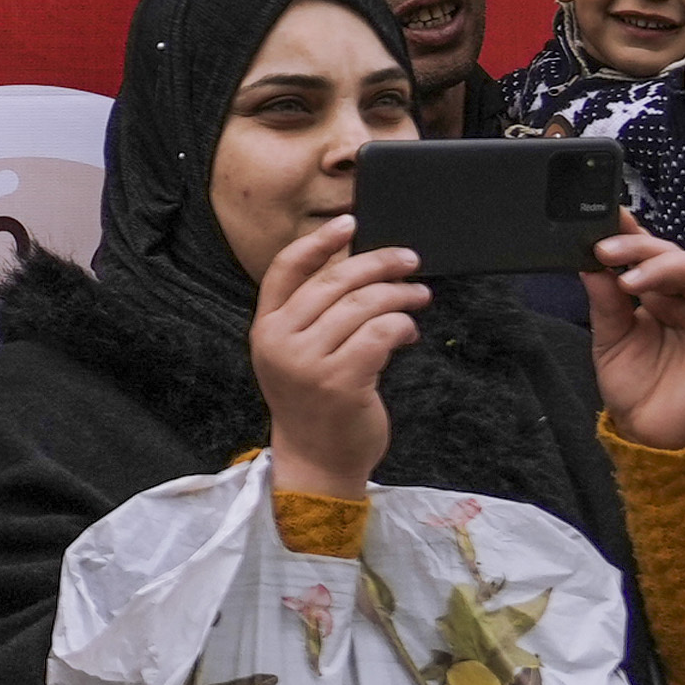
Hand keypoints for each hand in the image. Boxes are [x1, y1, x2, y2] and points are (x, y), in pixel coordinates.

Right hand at [247, 223, 428, 501]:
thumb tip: (358, 268)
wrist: (316, 462)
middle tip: (409, 261)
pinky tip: (409, 331)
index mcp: (266, 330)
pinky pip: (380, 333)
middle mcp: (280, 342)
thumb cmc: (313, 405)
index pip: (286, 270)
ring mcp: (308, 363)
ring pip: (363, 305)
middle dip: (379, 264)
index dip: (319, 241)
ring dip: (399, 295)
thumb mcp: (296, 356)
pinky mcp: (341, 381)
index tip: (350, 222)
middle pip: (334, 281)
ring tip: (418, 297)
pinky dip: (401, 325)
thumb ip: (312, 316)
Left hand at [582, 230, 684, 455]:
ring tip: (633, 282)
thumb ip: (605, 302)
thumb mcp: (610, 341)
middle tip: (606, 254)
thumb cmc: (636, 391)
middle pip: (671, 254)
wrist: (655, 437)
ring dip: (666, 264)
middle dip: (638, 249)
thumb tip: (591, 263)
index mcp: (656, 296)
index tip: (604, 219)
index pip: (647, 255)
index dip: (630, 234)